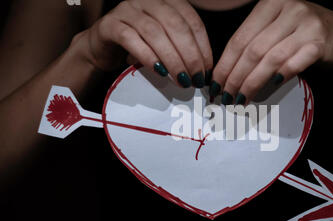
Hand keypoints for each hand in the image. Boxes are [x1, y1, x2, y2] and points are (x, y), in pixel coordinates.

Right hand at [74, 0, 212, 87]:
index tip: (206, 70)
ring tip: (181, 79)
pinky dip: (148, 56)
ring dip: (172, 59)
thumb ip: (183, 50)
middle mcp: (149, 1)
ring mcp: (128, 9)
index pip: (192, 21)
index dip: (203, 47)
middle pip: (176, 26)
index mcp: (168, 2)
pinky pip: (131, 39)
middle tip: (195, 78)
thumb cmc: (139, 47)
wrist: (102, 48)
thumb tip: (204, 72)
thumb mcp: (166, 44)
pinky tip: (159, 72)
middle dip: (190, 55)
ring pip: (155, 32)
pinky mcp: (110, 24)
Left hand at [209, 0, 332, 104]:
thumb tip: (223, 74)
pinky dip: (279, 77)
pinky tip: (269, 88)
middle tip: (226, 97)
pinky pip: (294, 63)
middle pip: (253, 50)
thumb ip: (252, 42)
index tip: (215, 84)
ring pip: (270, 59)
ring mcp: (307, 24)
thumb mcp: (275, 28)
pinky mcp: (321, 42)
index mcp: (270, 4)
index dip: (225, 64)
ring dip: (252, 82)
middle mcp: (289, 8)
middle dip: (235, 77)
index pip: (240, 38)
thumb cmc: (300, 34)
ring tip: (242, 98)